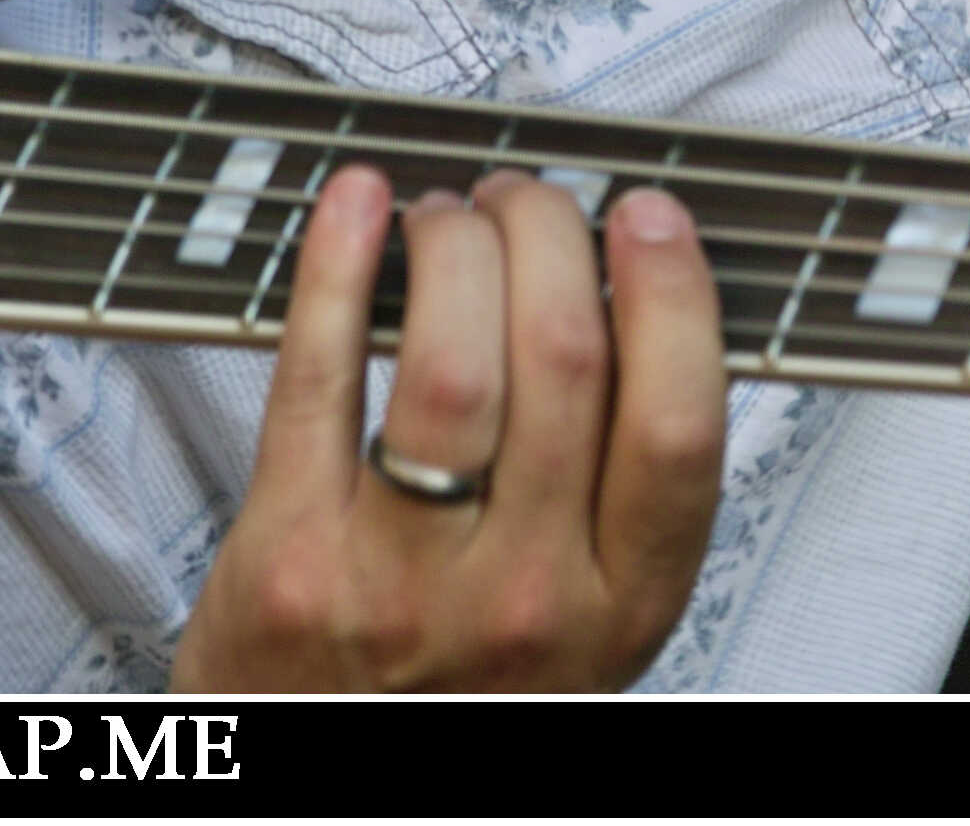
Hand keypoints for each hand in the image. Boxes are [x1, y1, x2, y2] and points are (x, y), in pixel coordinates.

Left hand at [169, 161, 725, 691]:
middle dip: (547, 232)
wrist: (316, 787)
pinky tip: (357, 204)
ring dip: (453, 243)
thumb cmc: (455, 683)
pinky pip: (316, 376)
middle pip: (563, 357)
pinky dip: (334, 266)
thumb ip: (615, 486)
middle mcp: (524, 602)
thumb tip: (631, 287)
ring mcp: (402, 585)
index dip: (670, 294)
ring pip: (452, 360)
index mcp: (620, 606)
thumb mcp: (580, 617)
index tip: (646, 218)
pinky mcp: (291, 563)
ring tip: (446, 218)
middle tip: (525, 202)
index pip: (678, 426)